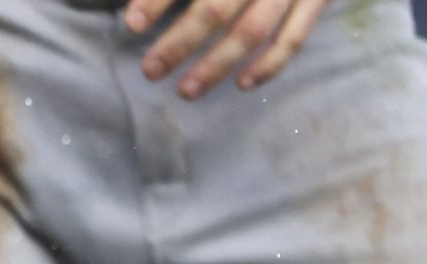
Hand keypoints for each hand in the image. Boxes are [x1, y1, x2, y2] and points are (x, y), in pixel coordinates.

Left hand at [126, 0, 329, 97]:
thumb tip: (139, 7)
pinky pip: (295, 37)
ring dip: (216, 64)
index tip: (131, 25)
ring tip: (186, 90)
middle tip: (151, 70)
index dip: (157, 0)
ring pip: (250, 31)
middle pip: (215, 9)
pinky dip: (270, 65)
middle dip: (179, 44)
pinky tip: (243, 83)